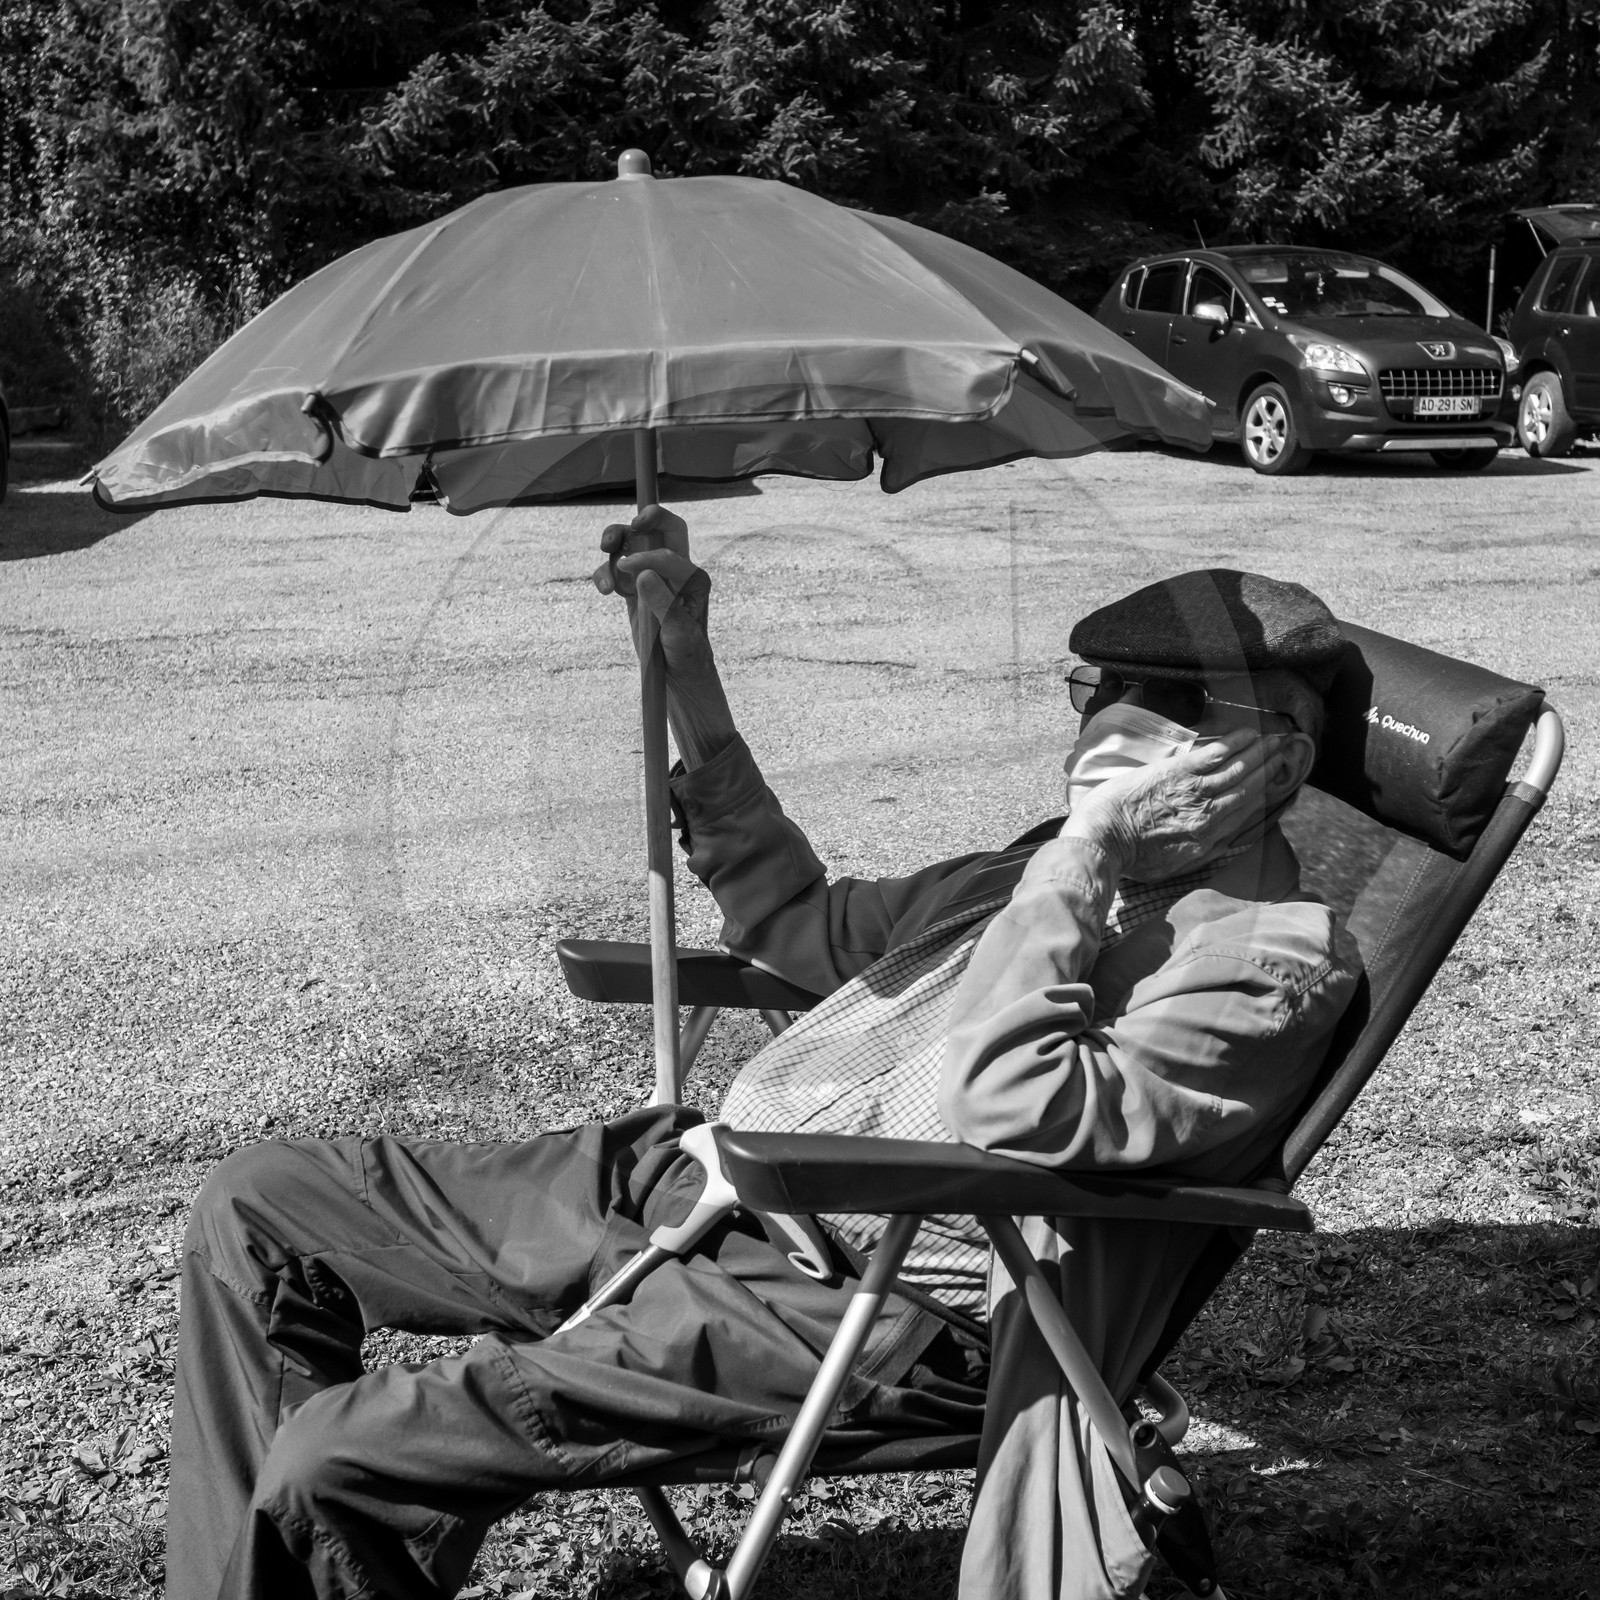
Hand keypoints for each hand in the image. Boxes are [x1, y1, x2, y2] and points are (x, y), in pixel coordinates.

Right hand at [592, 506, 713, 679]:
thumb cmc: (686, 653)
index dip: (648, 554)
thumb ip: (662, 603)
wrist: (678, 674)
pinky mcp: (635, 592)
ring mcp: (653, 579)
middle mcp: (674, 572)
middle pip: (660, 530)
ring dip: (615, 544)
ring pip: (633, 545)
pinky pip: (615, 571)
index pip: (670, 550)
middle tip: (625, 529)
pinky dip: (605, 574)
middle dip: (643, 521)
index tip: (627, 568)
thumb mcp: (678, 632)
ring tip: (604, 555)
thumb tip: (642, 574)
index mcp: (692, 577)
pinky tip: (605, 590)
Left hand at [1060, 728, 1281, 881]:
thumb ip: (1203, 853)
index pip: (1244, 812)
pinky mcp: (1178, 772)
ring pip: (1237, 769)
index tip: (1277, 782)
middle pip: (1247, 788)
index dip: (1264, 795)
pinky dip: (1235, 743)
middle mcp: (1209, 814)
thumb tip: (1227, 841)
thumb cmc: (1129, 858)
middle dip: (1269, 769)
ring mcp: (1195, 791)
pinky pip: (1215, 754)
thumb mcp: (1173, 868)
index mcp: (1208, 839)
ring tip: (1274, 740)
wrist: (1102, 840)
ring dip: (1258, 753)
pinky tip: (1249, 733)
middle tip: (1284, 752)